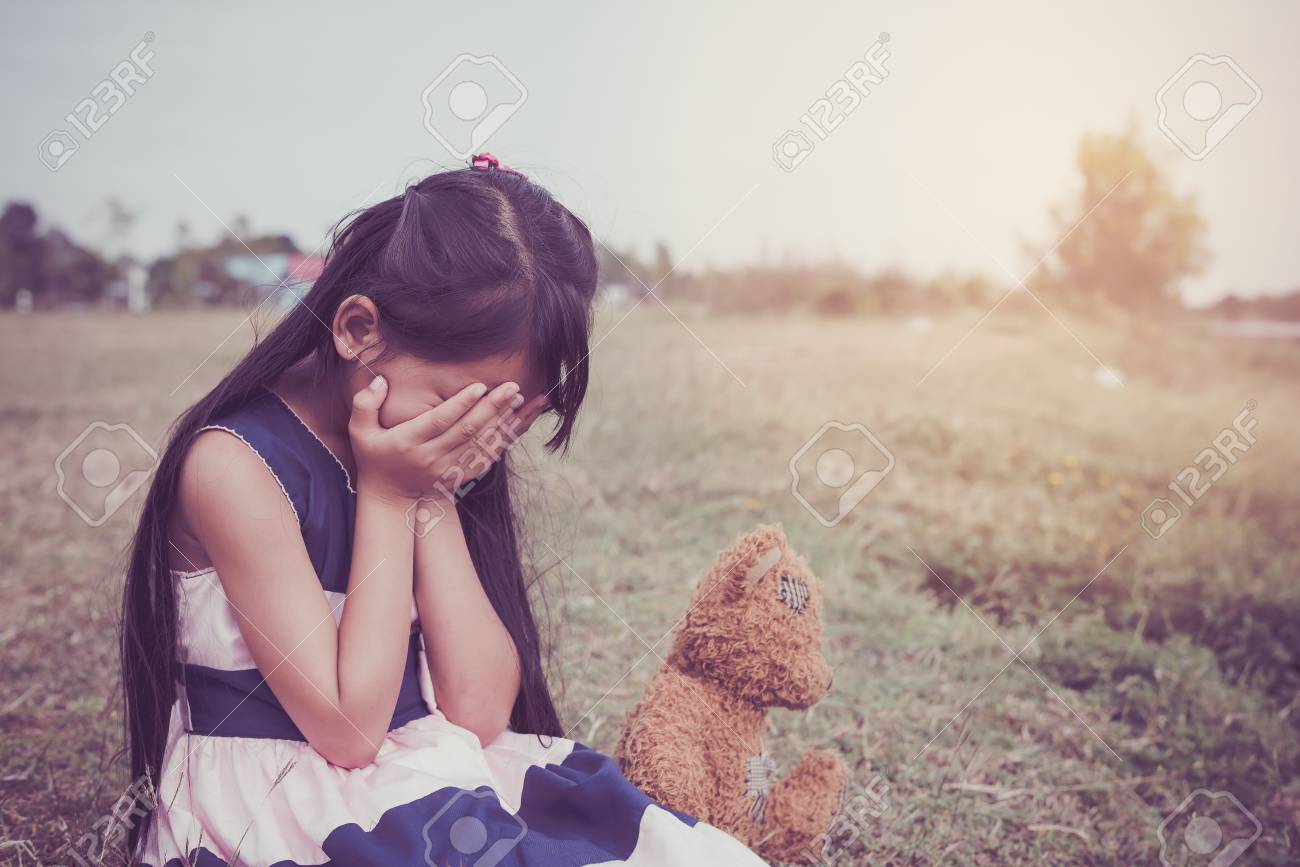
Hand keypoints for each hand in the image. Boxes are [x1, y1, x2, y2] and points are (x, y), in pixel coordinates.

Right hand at [347, 376, 544, 501]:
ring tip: (521, 400)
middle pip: (467, 431)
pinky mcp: (459, 477)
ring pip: (480, 444)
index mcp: (408, 442)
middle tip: (512, 387)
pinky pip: (485, 459)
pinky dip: (502, 441)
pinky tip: (516, 424)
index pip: (439, 421)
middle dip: (492, 407)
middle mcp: (431, 457)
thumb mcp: (359, 431)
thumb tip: (381, 381)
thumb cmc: (373, 457)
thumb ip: (365, 404)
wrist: (389, 497)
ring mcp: (447, 469)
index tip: (480, 386)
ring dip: (503, 422)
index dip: (461, 404)